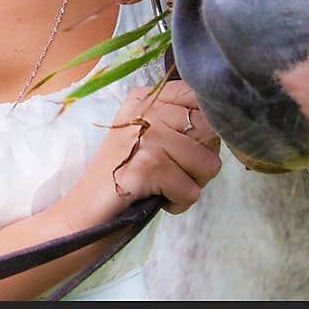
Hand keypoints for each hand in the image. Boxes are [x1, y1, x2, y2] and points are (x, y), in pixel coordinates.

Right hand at [61, 80, 221, 227]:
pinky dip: (178, 204)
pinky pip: (192, 191)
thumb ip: (179, 119)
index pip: (201, 97)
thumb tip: (223, 120)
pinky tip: (155, 198)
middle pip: (211, 132)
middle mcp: (148, 108)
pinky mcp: (149, 166)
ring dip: (190, 185)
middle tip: (171, 173)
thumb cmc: (123, 175)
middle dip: (200, 162)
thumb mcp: (148, 134)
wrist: (85, 212)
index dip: (206, 128)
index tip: (185, 147)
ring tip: (162, 186)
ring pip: (208, 164)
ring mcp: (148, 135)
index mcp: (148, 96)